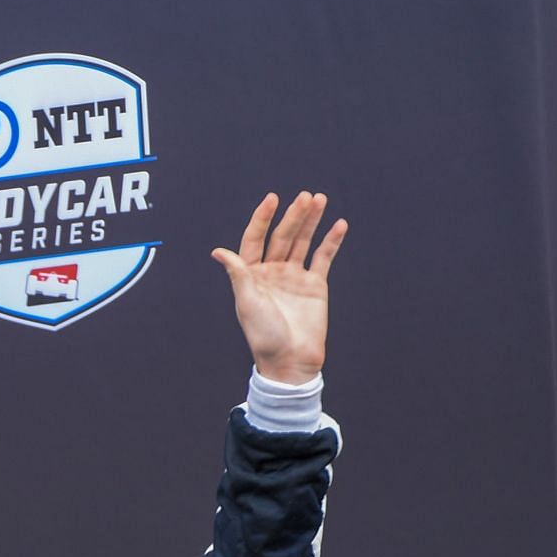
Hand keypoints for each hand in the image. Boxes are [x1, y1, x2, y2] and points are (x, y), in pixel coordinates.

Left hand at [211, 191, 347, 384]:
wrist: (290, 359)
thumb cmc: (263, 335)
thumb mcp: (247, 302)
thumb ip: (238, 274)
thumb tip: (217, 251)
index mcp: (251, 274)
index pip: (255, 239)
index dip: (262, 219)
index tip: (272, 199)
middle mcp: (272, 271)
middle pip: (283, 237)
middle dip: (293, 216)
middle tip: (305, 196)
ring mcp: (294, 276)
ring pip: (303, 242)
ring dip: (311, 221)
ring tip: (319, 200)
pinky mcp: (315, 284)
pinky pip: (323, 257)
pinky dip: (331, 241)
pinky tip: (339, 224)